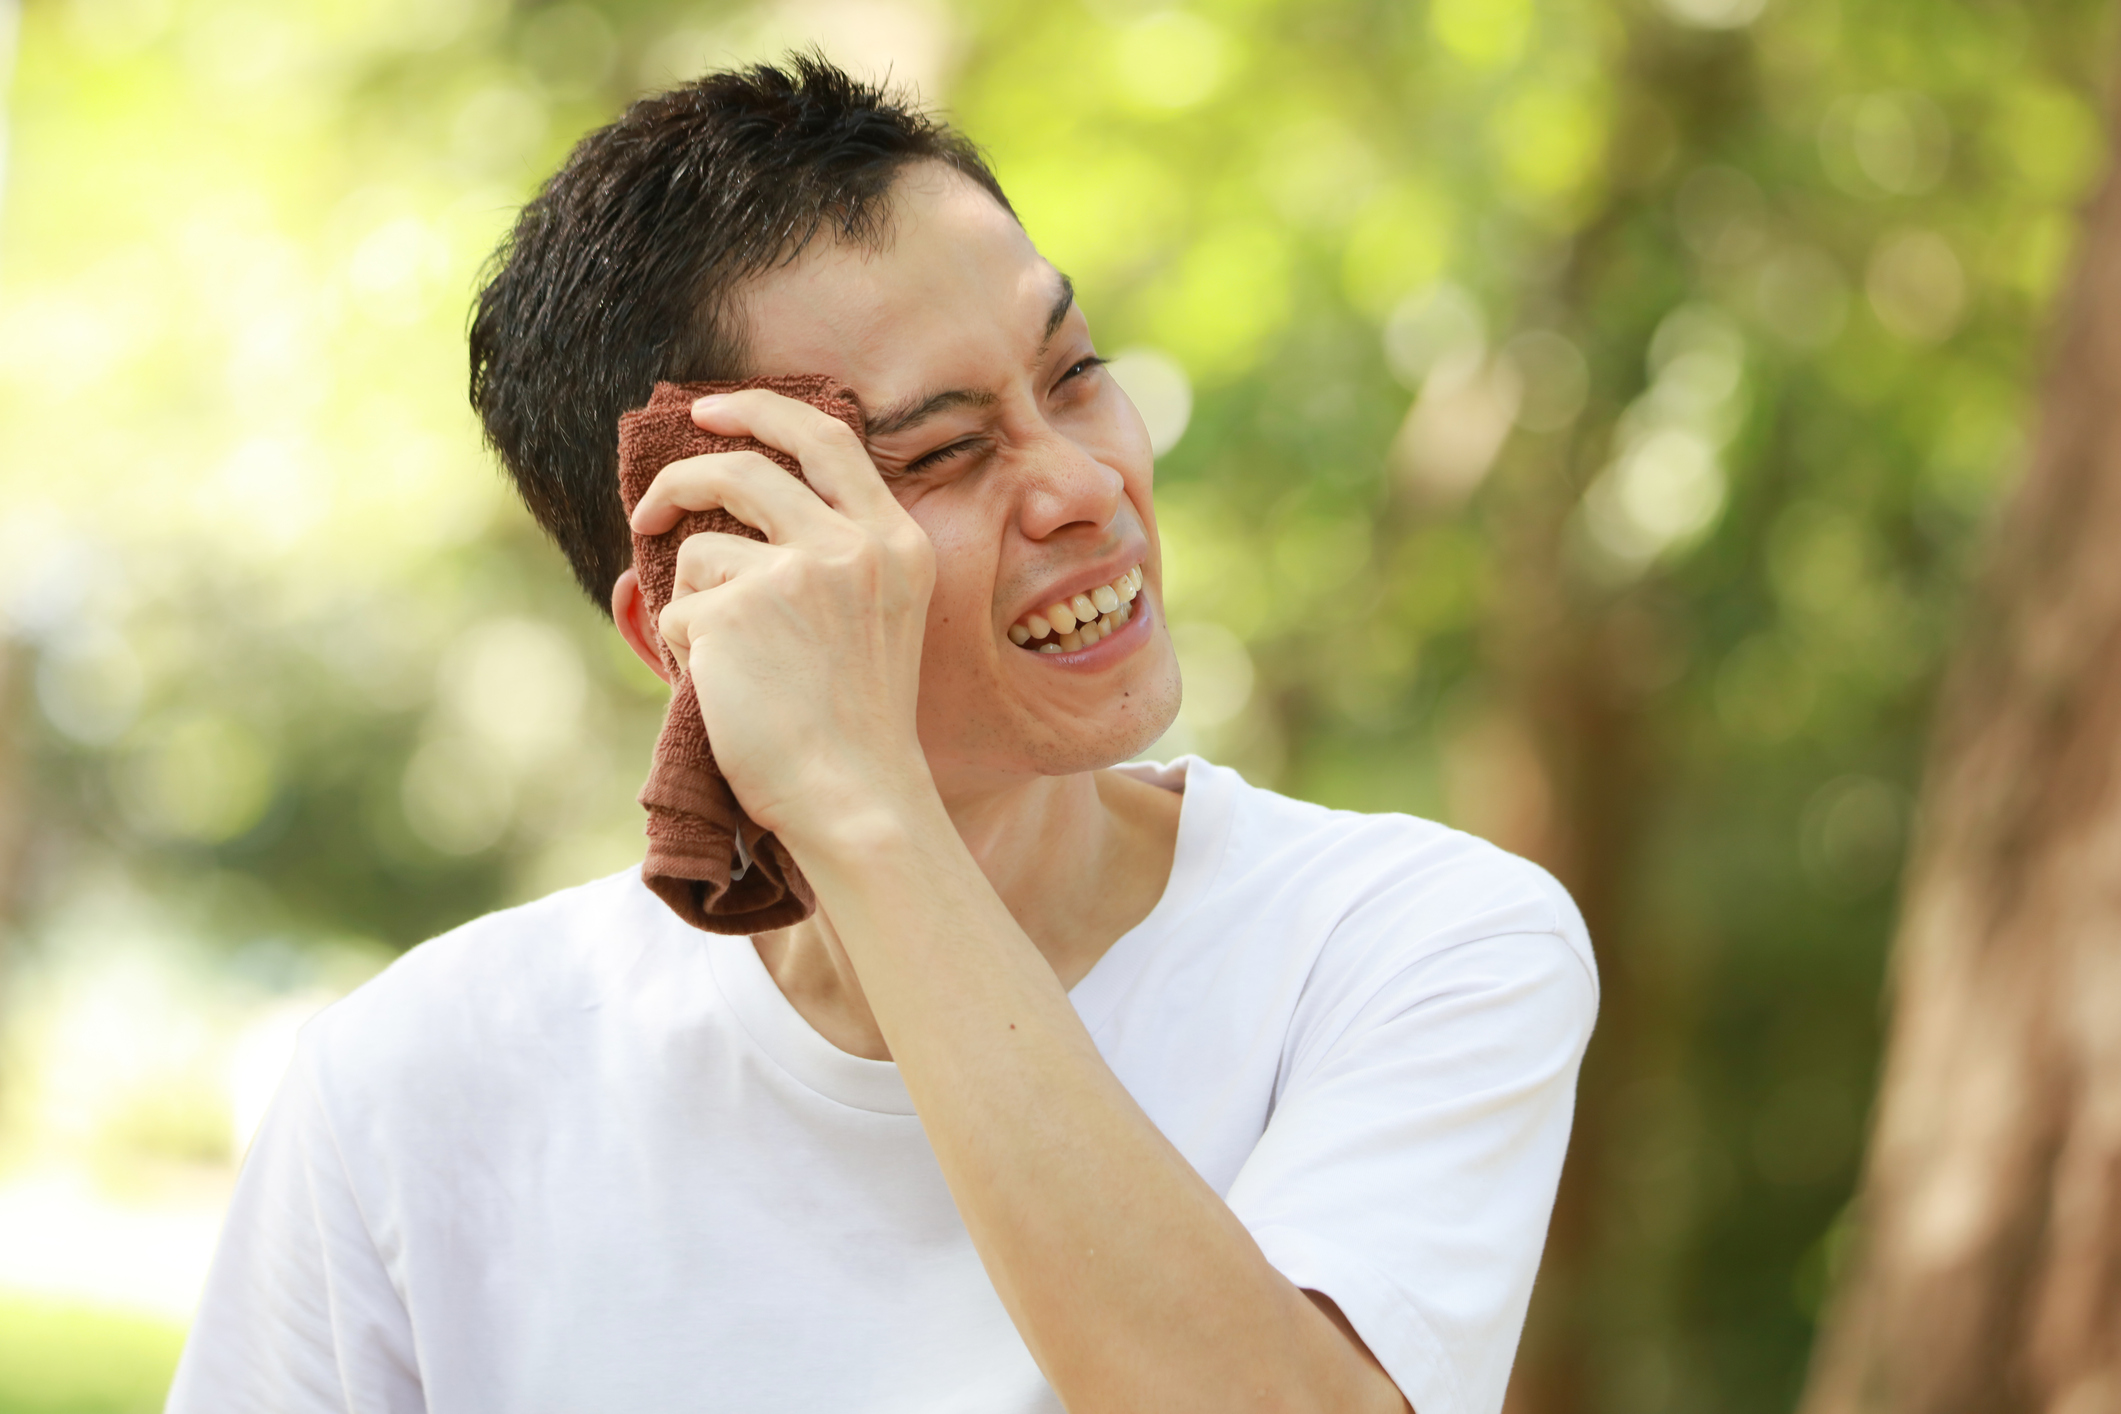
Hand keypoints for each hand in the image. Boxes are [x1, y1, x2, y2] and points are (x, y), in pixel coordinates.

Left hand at [627, 390, 938, 844]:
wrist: (856, 796)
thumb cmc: (855, 725)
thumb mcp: (875, 620)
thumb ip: (825, 557)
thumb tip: (710, 511)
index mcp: (898, 542)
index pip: (829, 439)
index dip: (763, 412)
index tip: (711, 411)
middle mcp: (854, 545)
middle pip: (746, 467)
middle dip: (683, 475)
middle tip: (649, 506)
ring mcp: (798, 573)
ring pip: (700, 548)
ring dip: (692, 601)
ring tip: (727, 663)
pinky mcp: (737, 609)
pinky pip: (678, 609)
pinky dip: (686, 648)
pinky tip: (727, 691)